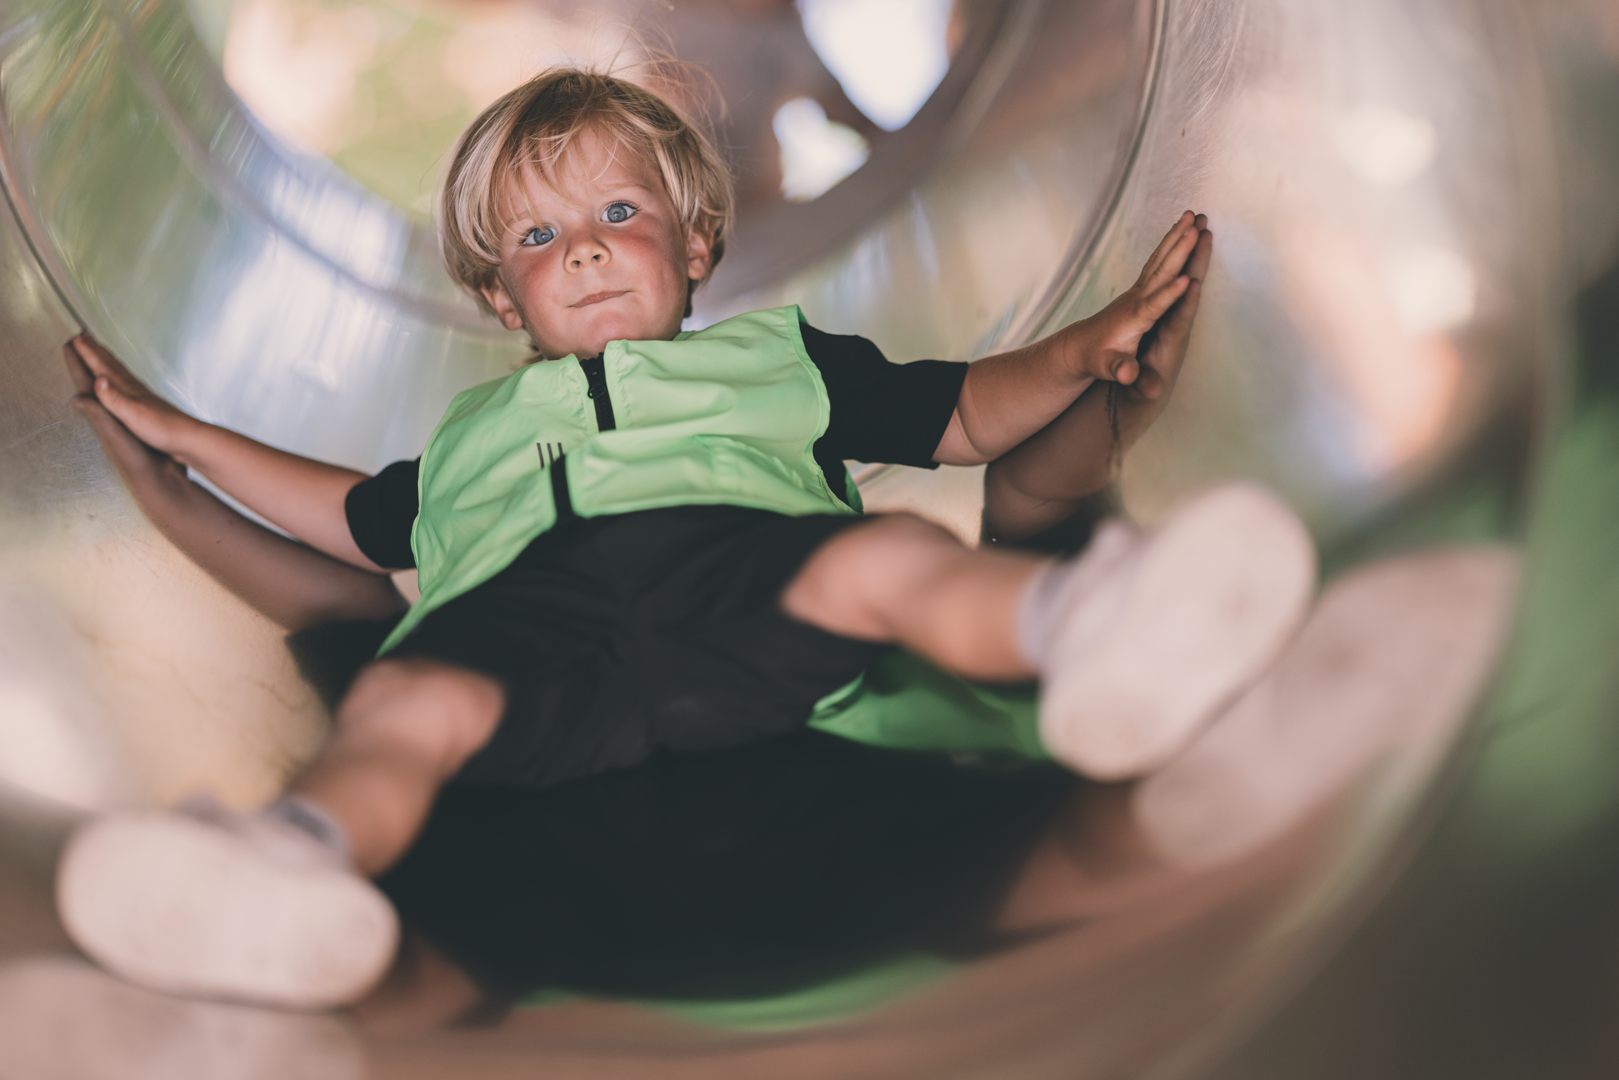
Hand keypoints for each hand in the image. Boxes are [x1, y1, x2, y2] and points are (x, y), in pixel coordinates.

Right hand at [65, 333, 199, 460]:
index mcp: (128, 390)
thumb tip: (98, 380)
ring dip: (106, 359)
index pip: (103, 367)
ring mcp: (143, 396)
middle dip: (95, 349)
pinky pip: (127, 383)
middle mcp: (135, 389)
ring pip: (120, 371)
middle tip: (82, 336)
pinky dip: (120, 376)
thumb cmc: (164, 430)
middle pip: (111, 364)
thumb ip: (114, 398)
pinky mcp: (148, 406)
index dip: (87, 353)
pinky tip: (122, 381)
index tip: (74, 339)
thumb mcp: (134, 415)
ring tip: (99, 350)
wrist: (190, 439)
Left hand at [1067, 212, 1207, 388]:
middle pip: (1161, 271)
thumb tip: (1127, 376)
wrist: (1081, 346)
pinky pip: (1158, 260)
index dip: (1169, 295)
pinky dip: (1170, 242)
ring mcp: (1137, 290)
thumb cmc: (1098, 359)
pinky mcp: (1139, 287)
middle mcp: (1137, 299)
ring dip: (1177, 236)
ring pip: (1160, 258)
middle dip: (1180, 250)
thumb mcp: (1107, 369)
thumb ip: (1119, 370)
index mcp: (1134, 319)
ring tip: (1193, 215)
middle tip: (1197, 228)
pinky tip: (1181, 228)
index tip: (1187, 281)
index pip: (1154, 305)